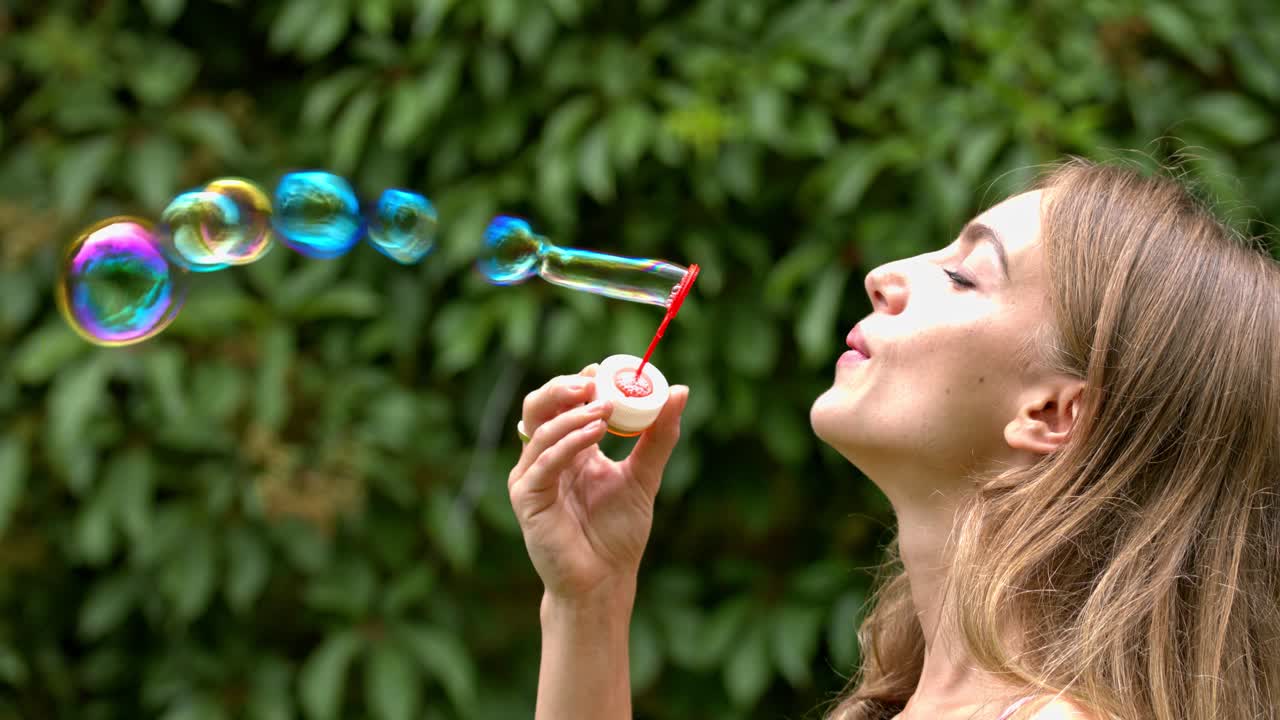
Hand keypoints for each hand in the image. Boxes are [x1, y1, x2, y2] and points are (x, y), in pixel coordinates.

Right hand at [508, 363, 689, 601]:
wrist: (604, 581)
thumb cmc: (618, 533)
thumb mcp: (644, 476)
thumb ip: (659, 436)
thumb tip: (681, 391)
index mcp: (570, 449)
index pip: (566, 402)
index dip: (580, 381)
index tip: (606, 369)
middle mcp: (546, 458)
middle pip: (539, 406)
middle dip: (563, 387)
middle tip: (593, 380)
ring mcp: (532, 476)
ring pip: (539, 429)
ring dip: (571, 414)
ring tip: (604, 408)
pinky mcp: (527, 498)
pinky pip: (542, 462)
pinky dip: (567, 443)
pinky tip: (594, 435)